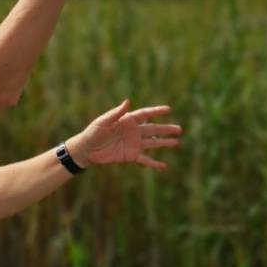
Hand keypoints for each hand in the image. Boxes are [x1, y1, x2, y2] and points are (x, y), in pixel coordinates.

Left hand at [66, 99, 181, 169]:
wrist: (87, 149)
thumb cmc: (93, 132)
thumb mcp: (103, 122)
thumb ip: (116, 113)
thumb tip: (128, 101)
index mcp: (127, 120)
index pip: (145, 114)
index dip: (157, 111)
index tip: (169, 109)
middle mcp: (133, 131)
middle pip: (153, 129)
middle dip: (166, 129)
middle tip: (179, 129)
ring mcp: (133, 144)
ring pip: (153, 143)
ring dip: (165, 143)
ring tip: (178, 142)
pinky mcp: (131, 156)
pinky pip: (145, 160)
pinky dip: (154, 163)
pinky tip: (164, 166)